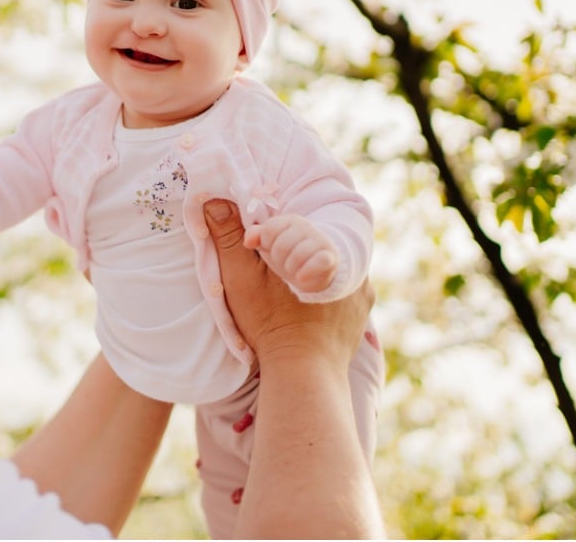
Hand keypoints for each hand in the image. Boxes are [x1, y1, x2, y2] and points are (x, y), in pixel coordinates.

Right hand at [203, 200, 371, 366]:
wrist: (304, 376)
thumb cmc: (271, 325)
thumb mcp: (241, 278)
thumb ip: (227, 237)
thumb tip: (213, 199)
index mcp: (324, 246)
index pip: (298, 224)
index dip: (274, 233)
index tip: (256, 246)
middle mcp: (353, 263)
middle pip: (317, 243)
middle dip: (296, 249)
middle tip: (273, 265)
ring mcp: (361, 290)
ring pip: (332, 266)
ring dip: (312, 269)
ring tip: (288, 287)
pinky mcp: (361, 313)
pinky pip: (343, 290)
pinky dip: (326, 292)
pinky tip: (307, 304)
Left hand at [243, 213, 336, 292]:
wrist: (316, 270)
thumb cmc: (288, 254)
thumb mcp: (269, 244)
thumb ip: (257, 236)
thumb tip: (248, 241)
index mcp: (289, 221)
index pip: (269, 230)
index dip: (266, 244)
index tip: (271, 250)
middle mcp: (306, 227)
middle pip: (281, 245)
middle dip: (278, 258)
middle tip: (284, 262)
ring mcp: (319, 241)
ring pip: (297, 255)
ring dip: (291, 268)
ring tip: (294, 269)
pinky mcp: (330, 257)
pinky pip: (319, 262)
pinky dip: (307, 272)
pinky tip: (301, 277)